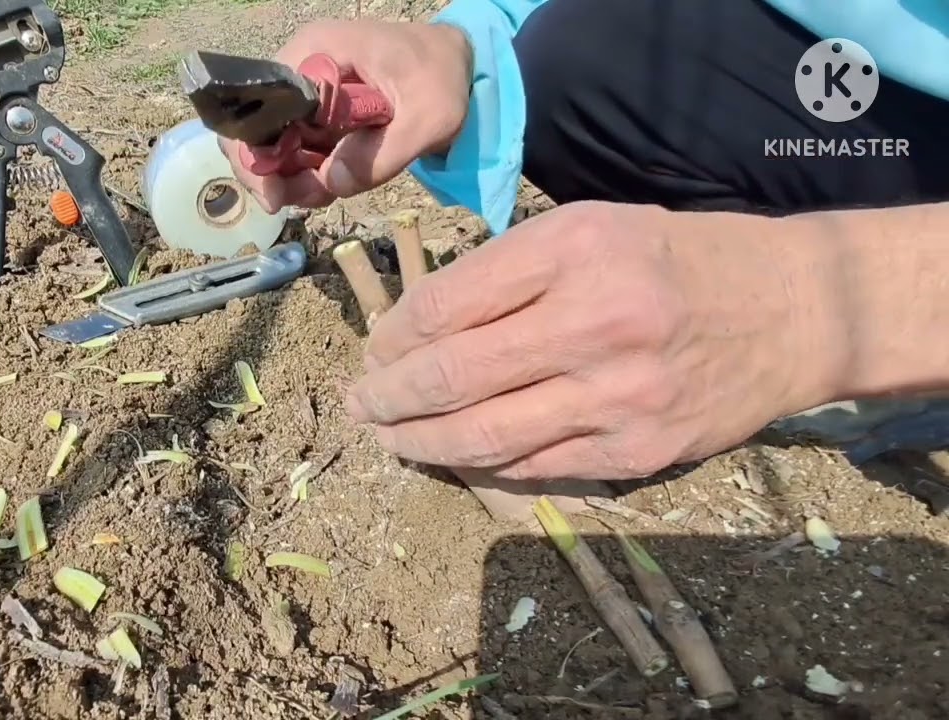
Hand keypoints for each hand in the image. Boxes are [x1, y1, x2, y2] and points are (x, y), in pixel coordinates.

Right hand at [218, 19, 472, 211]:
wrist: (459, 66)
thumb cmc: (445, 77)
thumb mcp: (430, 116)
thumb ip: (382, 154)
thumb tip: (331, 181)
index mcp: (318, 52)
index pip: (260, 103)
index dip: (255, 153)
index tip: (276, 194)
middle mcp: (300, 67)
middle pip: (253, 128)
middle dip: (271, 174)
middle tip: (304, 198)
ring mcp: (306, 93)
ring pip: (271, 144)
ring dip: (290, 179)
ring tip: (327, 191)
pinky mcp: (317, 113)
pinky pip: (295, 149)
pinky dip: (306, 174)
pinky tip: (332, 182)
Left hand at [344, 201, 839, 480]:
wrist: (792, 311)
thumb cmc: (676, 259)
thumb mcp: (591, 228)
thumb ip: (507, 270)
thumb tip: (418, 326)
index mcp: (573, 251)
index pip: (446, 304)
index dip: (393, 335)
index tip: (376, 349)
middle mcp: (594, 323)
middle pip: (451, 377)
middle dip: (386, 398)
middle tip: (359, 404)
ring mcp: (618, 396)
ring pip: (483, 436)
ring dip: (419, 442)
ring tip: (390, 437)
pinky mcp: (639, 451)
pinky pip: (534, 468)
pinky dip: (482, 464)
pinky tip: (455, 454)